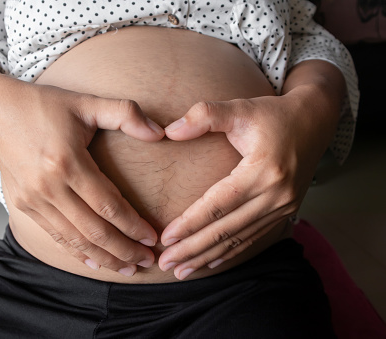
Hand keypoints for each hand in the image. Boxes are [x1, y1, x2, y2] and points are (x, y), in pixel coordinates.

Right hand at [0, 77, 164, 275]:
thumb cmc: (43, 106)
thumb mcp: (86, 102)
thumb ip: (125, 114)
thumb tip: (160, 132)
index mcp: (67, 162)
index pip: (108, 205)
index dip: (133, 225)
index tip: (152, 238)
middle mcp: (48, 186)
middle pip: (93, 230)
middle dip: (123, 250)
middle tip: (147, 260)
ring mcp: (33, 199)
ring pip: (74, 239)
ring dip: (103, 257)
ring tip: (126, 268)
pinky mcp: (24, 205)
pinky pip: (55, 236)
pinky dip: (76, 251)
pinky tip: (93, 261)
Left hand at [158, 86, 338, 279]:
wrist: (315, 121)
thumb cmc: (273, 114)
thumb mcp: (240, 107)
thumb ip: (204, 115)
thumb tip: (170, 131)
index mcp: (263, 171)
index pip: (218, 205)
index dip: (190, 223)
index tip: (165, 238)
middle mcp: (276, 195)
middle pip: (226, 230)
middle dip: (193, 249)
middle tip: (166, 264)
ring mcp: (283, 207)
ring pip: (239, 239)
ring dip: (209, 256)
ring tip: (182, 271)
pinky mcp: (285, 211)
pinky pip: (253, 237)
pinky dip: (231, 252)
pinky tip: (212, 262)